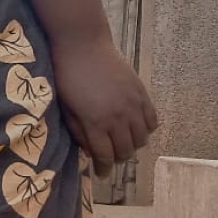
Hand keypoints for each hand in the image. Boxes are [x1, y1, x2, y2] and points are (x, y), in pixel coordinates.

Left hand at [52, 35, 158, 177]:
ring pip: (142, 139)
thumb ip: (78, 130)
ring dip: (132, 146)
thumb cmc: (66, 74)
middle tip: (109, 158)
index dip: (103, 168)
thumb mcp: (66, 106)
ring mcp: (133, 105)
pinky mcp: (142, 93)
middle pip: (125, 151)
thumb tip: (88, 149)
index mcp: (96, 122)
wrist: (82, 43)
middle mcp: (118, 117)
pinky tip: (136, 128)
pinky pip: (152, 121)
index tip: (101, 174)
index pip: (105, 156)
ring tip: (122, 144)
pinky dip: (146, 129)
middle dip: (117, 159)